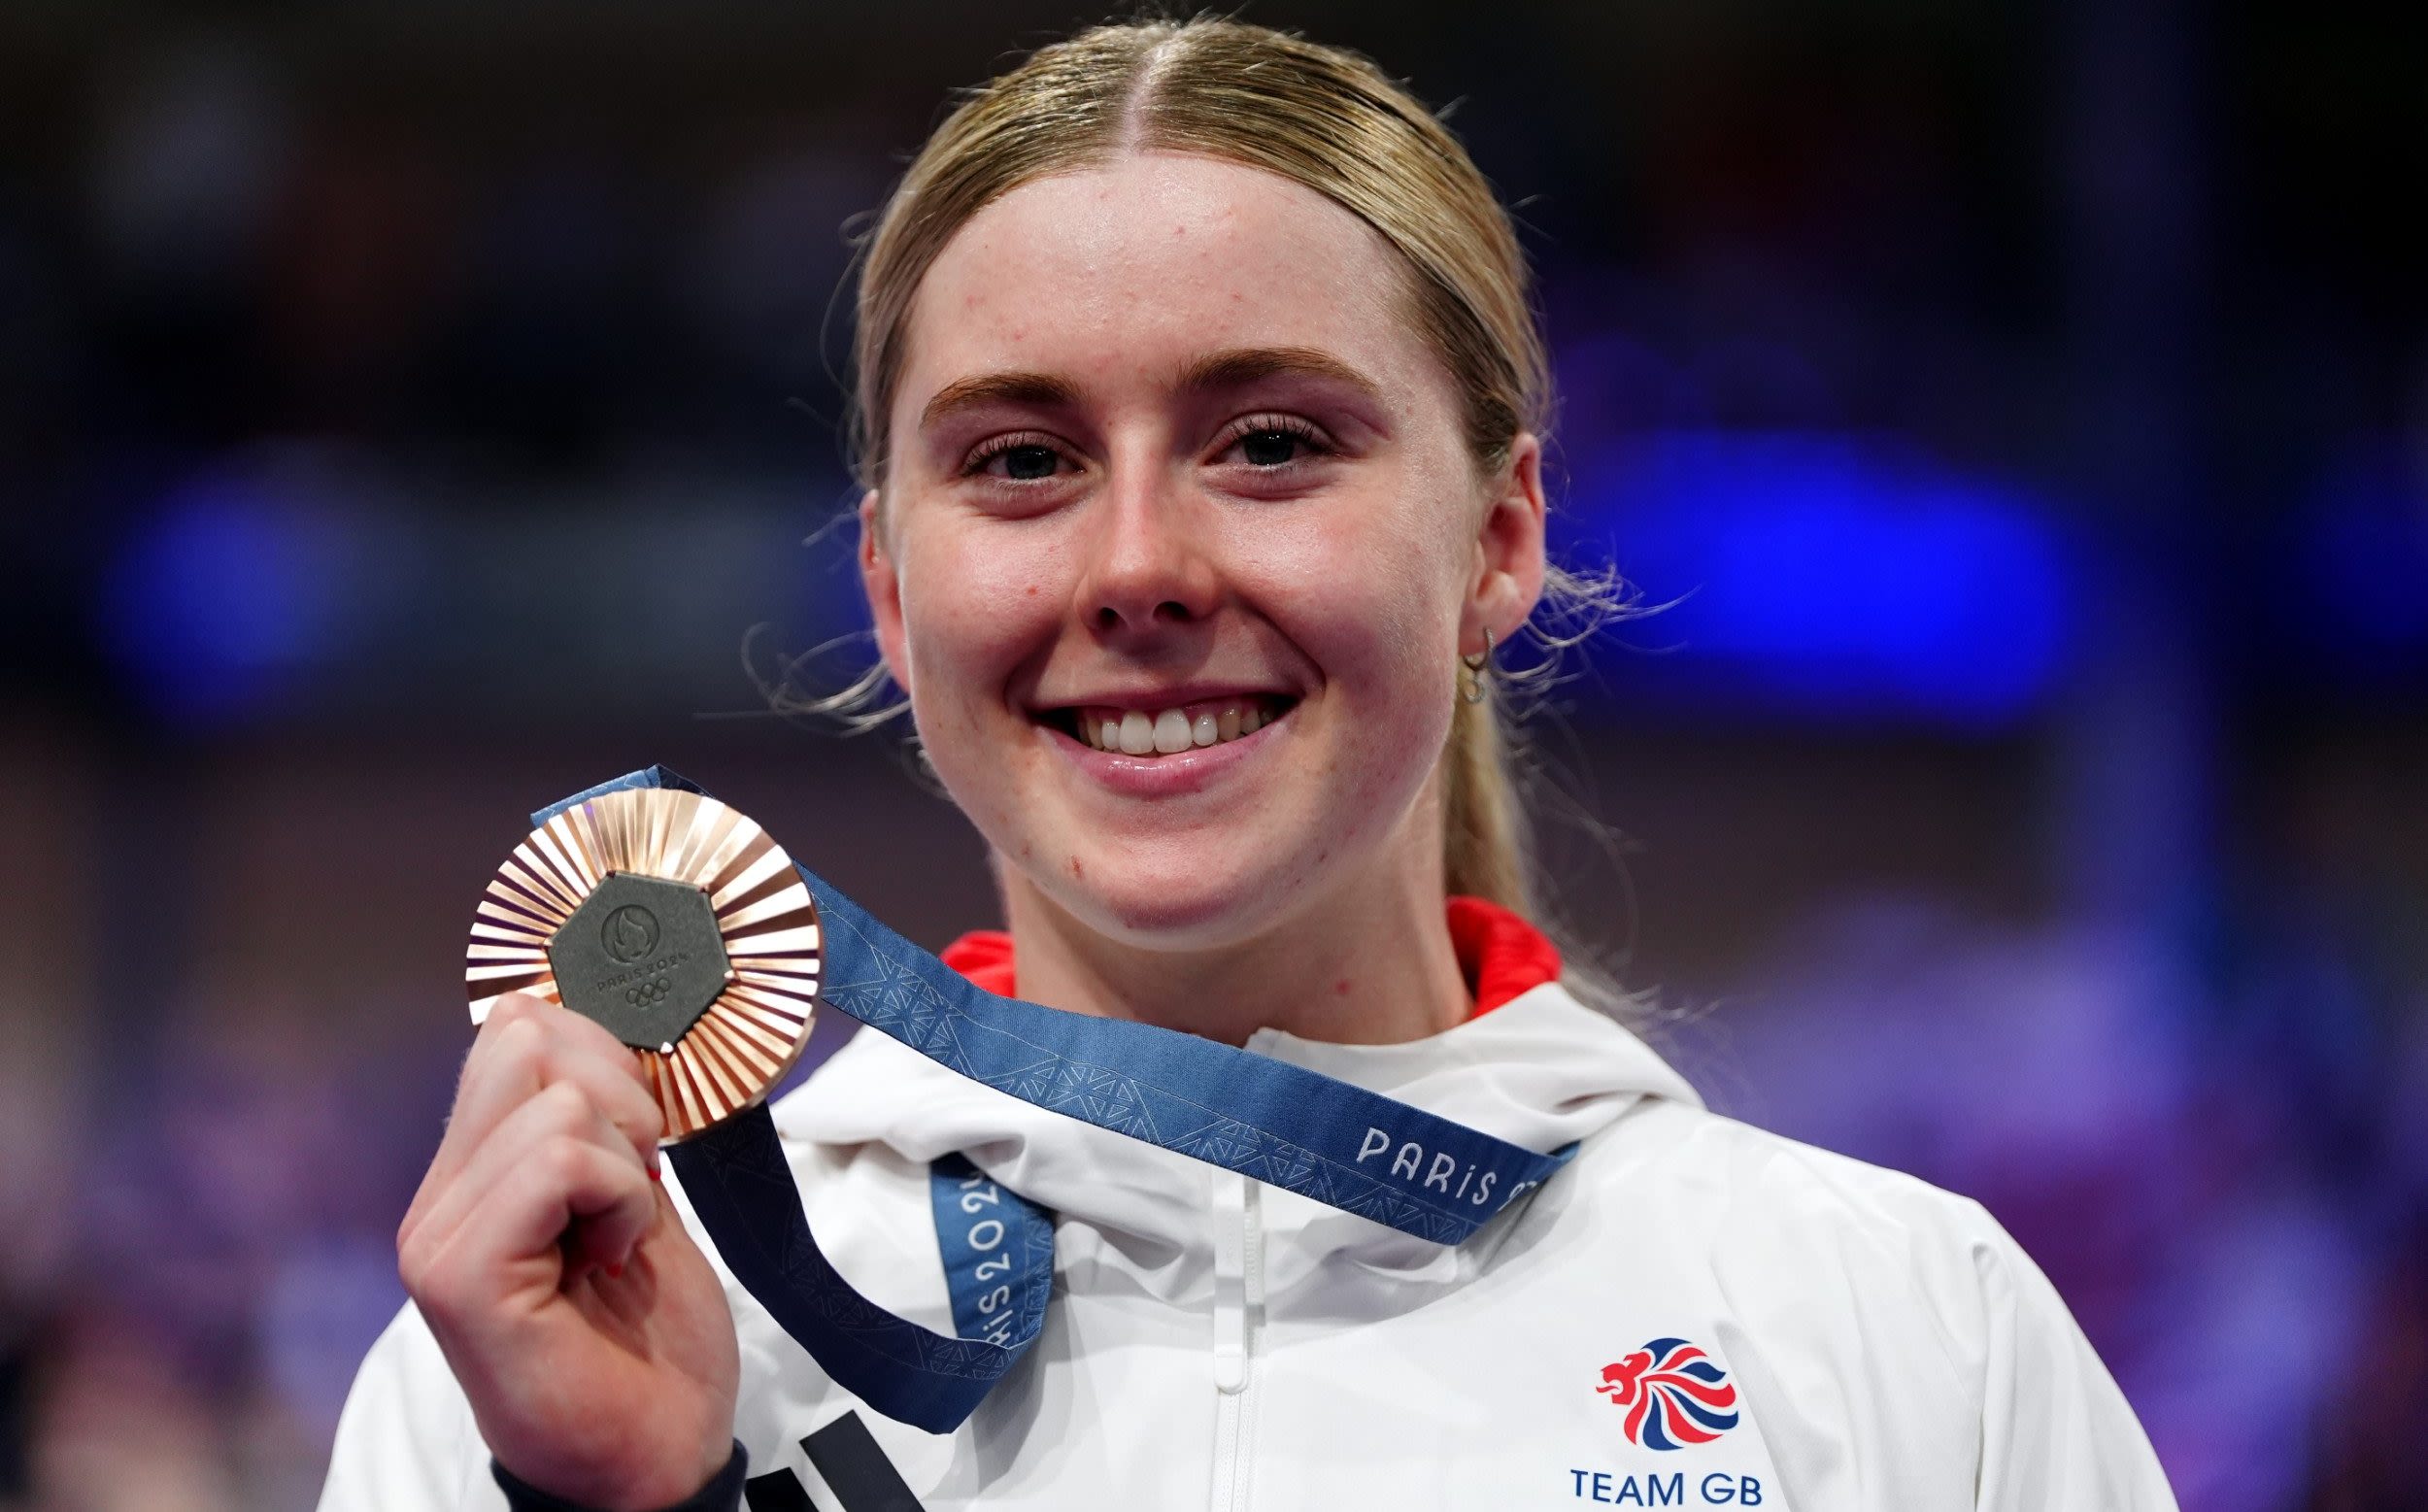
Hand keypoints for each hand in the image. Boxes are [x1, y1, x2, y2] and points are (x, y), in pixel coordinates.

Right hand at [399, 992, 739, 1510]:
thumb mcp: (628, 1201)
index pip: (514, 1030)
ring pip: (555, 1101)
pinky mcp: (462, 1277)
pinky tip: (611, 1258)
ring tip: (616, 1235)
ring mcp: (437, 1239)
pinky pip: (560, 1163)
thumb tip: (580, 1023)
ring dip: (625, 1163)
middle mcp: (436, 1202)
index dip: (604, 1062)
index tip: (638, 1147)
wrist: (654, 1457)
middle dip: (618, 1095)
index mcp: (469, 1176)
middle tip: (634, 1187)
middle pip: (526, 1039)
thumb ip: (593, 1124)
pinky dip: (617, 1199)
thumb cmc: (648, 1340)